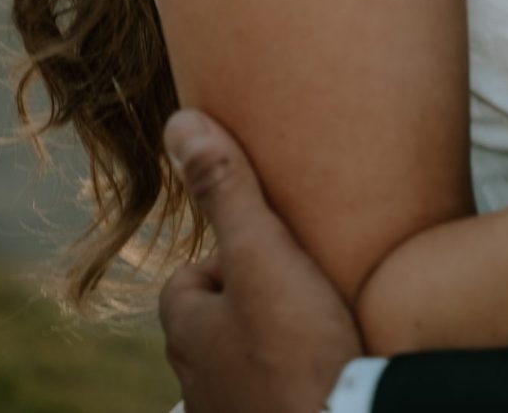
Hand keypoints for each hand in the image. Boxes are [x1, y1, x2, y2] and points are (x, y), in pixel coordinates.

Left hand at [159, 110, 362, 412]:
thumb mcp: (264, 254)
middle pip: (217, 322)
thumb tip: (180, 122)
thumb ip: (226, 190)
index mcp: (188, 334)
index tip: (273, 250)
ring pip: (243, 363)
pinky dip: (293, 379)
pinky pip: (273, 395)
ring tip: (320, 326)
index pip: (188, 280)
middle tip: (301, 285)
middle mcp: (198, 382)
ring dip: (273, 344)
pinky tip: (327, 368)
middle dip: (251, 303)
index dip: (229, 258)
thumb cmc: (299, 352)